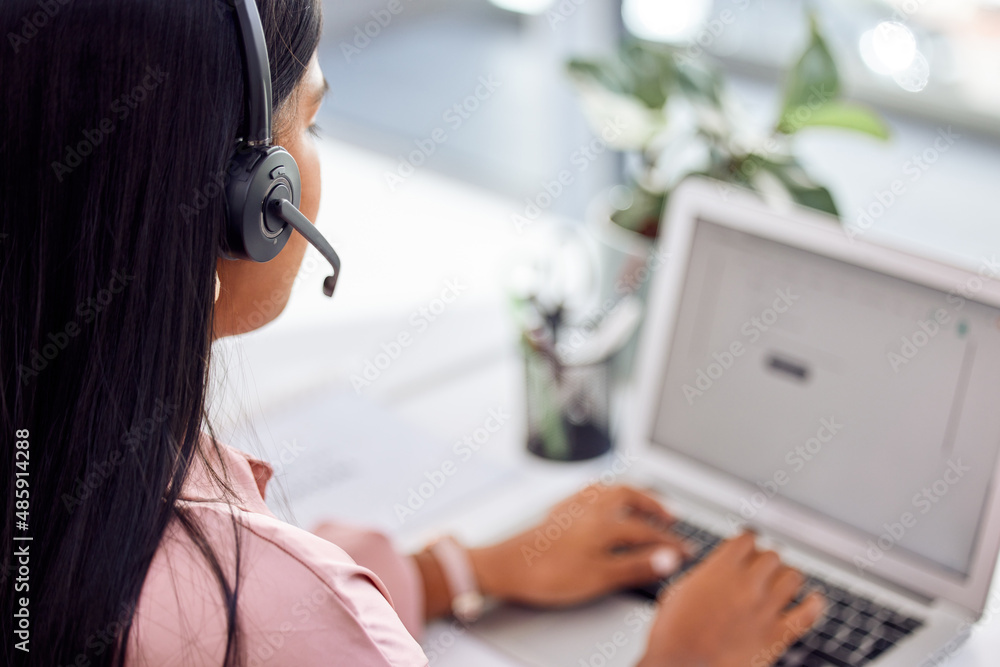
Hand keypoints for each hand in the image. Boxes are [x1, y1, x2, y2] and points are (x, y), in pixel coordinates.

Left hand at [468, 485, 691, 607]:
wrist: (505, 566)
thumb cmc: (548, 574)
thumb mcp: (599, 577)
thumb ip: (636, 566)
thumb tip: (670, 558)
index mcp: (604, 523)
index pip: (647, 529)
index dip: (670, 541)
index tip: (686, 550)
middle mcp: (590, 508)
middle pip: (629, 496)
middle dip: (652, 504)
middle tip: (670, 516)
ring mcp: (571, 506)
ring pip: (608, 488)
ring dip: (629, 492)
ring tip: (641, 500)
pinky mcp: (556, 510)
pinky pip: (586, 490)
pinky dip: (602, 490)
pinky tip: (598, 496)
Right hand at [639, 533, 825, 666]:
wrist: (681, 666)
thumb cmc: (672, 632)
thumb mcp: (679, 590)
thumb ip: (705, 574)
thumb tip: (716, 569)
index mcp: (721, 569)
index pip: (748, 539)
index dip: (747, 542)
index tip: (748, 547)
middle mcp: (747, 585)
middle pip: (772, 555)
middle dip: (766, 560)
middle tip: (761, 568)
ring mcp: (764, 610)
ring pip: (793, 577)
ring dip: (787, 577)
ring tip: (782, 582)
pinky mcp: (776, 636)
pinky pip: (807, 614)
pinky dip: (814, 604)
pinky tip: (813, 600)